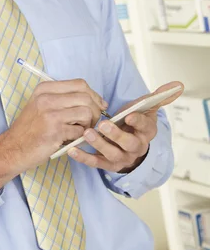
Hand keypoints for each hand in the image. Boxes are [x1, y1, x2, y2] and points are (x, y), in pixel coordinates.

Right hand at [0, 79, 106, 189]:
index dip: (94, 95)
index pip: (79, 84)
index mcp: (45, 89)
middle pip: (86, 97)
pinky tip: (69, 139)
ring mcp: (50, 113)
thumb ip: (63, 98)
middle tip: (91, 122)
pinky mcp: (54, 130)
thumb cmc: (30, 129)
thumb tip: (95, 100)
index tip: (99, 106)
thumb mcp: (40, 104)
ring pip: (87, 112)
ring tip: (79, 131)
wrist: (13, 148)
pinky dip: (79, 136)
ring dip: (88, 125)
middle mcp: (47, 98)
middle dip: (95, 111)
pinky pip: (80, 130)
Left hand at [67, 81, 183, 173]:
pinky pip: (96, 163)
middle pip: (129, 144)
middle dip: (116, 135)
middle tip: (103, 125)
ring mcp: (122, 158)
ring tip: (87, 133)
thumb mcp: (147, 108)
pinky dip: (84, 157)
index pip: (145, 127)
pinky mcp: (108, 164)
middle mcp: (136, 147)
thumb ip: (158, 97)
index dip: (138, 121)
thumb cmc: (134, 122)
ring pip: (112, 155)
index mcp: (146, 132)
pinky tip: (72, 150)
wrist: (130, 145)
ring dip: (99, 145)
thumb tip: (176, 85)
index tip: (129, 115)